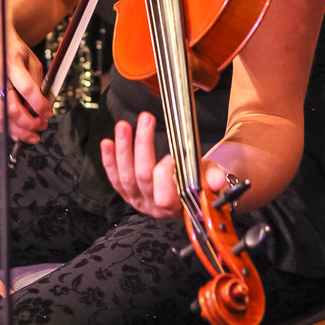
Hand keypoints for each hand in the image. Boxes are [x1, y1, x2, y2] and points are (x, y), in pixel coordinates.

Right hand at [0, 18, 53, 143]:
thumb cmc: (12, 48)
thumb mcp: (31, 59)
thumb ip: (36, 83)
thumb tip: (40, 107)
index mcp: (10, 63)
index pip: (27, 89)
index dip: (39, 105)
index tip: (48, 112)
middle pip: (11, 108)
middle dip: (29, 123)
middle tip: (42, 126)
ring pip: (1, 117)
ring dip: (18, 130)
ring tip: (32, 134)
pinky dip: (5, 127)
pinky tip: (16, 132)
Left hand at [100, 112, 227, 217]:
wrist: (192, 193)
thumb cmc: (201, 182)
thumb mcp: (211, 177)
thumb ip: (213, 177)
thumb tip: (217, 180)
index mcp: (176, 207)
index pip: (164, 195)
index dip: (165, 174)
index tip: (172, 155)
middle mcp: (154, 206)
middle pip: (142, 177)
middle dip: (142, 145)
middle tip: (146, 118)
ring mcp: (138, 200)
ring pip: (125, 176)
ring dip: (123, 149)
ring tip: (123, 125)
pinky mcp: (127, 193)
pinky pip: (115, 178)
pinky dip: (109, 160)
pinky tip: (107, 142)